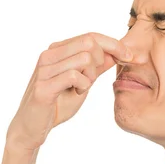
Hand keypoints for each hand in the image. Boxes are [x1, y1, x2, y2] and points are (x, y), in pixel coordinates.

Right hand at [5, 32, 132, 151]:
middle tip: (92, 80)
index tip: (131, 57)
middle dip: (101, 61)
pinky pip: (74, 76)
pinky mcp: (43, 86)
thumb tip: (119, 52)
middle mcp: (48, 54)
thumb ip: (98, 66)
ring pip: (84, 58)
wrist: (32, 127)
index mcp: (57, 50)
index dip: (115, 44)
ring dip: (90, 77)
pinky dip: (82, 86)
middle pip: (90, 43)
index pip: (91, 36)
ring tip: (81, 88)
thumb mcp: (83, 82)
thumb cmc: (57, 104)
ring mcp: (44, 69)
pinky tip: (75, 93)